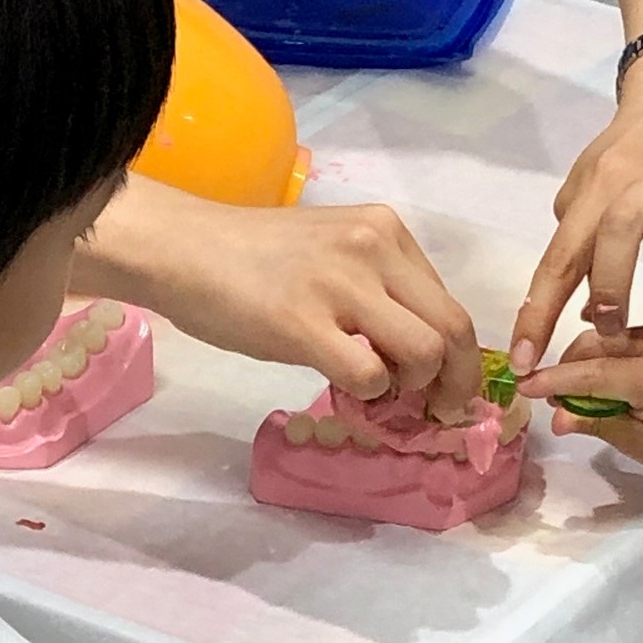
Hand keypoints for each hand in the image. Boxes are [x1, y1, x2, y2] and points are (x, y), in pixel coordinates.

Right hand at [73, 178, 480, 417]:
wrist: (183, 249)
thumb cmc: (253, 258)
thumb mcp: (335, 253)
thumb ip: (380, 289)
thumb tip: (418, 354)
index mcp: (386, 231)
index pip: (451, 302)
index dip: (459, 357)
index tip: (445, 387)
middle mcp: (374, 249)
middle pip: (454, 330)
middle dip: (456, 384)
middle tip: (434, 411)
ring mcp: (340, 284)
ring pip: (424, 354)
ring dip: (410, 389)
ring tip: (379, 393)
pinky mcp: (302, 323)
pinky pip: (368, 375)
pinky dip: (367, 395)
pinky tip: (341, 386)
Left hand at [509, 53, 642, 372]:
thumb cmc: (631, 148)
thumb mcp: (587, 181)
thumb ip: (577, 234)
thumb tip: (574, 302)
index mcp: (600, 187)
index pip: (560, 256)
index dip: (538, 312)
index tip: (525, 362)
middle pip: (616, 237)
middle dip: (609, 292)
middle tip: (610, 328)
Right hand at [516, 326, 642, 483]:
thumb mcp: (638, 443)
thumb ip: (594, 423)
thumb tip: (554, 419)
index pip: (594, 372)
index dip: (555, 380)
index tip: (523, 387)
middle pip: (591, 346)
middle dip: (564, 370)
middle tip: (552, 403)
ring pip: (597, 339)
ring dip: (577, 364)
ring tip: (571, 398)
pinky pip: (610, 340)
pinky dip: (592, 358)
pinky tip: (587, 382)